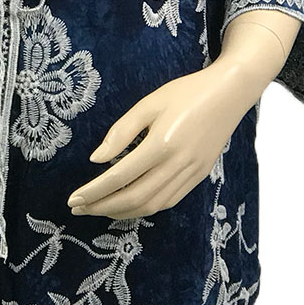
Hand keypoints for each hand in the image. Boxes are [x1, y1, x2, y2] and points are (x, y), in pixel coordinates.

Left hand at [65, 64, 256, 219]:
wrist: (230, 93)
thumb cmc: (186, 93)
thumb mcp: (149, 103)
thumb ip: (121, 132)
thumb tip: (97, 159)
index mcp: (161, 144)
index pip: (120, 176)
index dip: (94, 191)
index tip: (73, 199)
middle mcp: (177, 165)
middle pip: (134, 197)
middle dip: (103, 207)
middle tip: (79, 209)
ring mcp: (191, 174)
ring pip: (152, 205)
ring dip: (122, 212)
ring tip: (99, 210)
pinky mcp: (200, 177)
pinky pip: (169, 201)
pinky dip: (146, 208)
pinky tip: (129, 205)